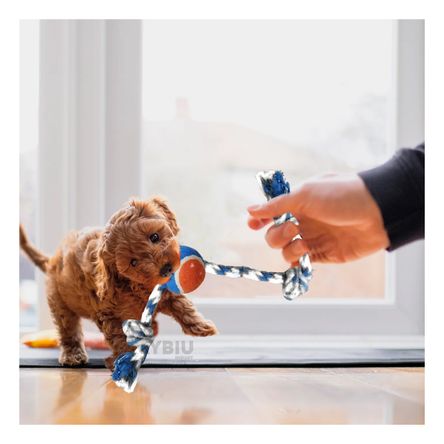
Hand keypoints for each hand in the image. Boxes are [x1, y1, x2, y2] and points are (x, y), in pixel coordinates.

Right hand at [247, 173, 388, 263]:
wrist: (377, 212)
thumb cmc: (341, 195)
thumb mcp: (306, 194)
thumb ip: (277, 205)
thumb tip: (250, 210)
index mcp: (297, 203)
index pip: (271, 213)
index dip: (259, 219)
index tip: (252, 224)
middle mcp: (302, 221)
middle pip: (274, 235)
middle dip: (276, 234)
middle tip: (292, 228)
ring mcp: (312, 238)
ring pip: (285, 250)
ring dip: (287, 248)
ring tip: (303, 242)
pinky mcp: (323, 254)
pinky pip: (301, 262)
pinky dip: (298, 261)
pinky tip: (305, 255)